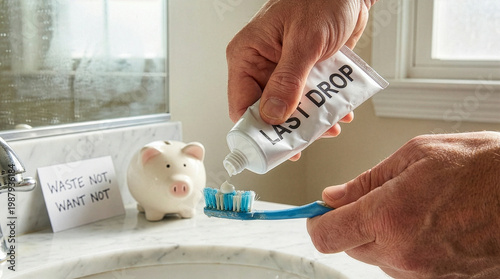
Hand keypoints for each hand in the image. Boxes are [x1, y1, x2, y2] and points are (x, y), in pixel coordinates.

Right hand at [226, 0, 373, 144]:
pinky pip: (309, 99)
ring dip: (311, 121)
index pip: (241, 105)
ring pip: (290, 109)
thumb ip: (288, 80)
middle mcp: (261, 66)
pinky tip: (338, 112)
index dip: (255, 131)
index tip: (274, 147)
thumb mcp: (305, 41)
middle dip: (289, 127)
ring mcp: (283, 71)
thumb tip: (273, 115)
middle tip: (308, 139)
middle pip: (267, 112)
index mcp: (247, 56)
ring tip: (330, 125)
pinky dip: (323, 108)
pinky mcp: (304, 73)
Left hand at [307, 131, 499, 277]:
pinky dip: (404, 247)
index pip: (327, 236)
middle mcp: (403, 253)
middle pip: (350, 247)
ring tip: (413, 207)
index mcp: (390, 217)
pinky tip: (428, 224)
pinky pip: (405, 267)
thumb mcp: (416, 156)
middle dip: (352, 224)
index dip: (317, 222)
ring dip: (380, 235)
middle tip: (375, 199)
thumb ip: (367, 181)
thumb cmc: (484, 168)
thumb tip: (335, 196)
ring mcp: (425, 273)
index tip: (319, 212)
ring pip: (377, 258)